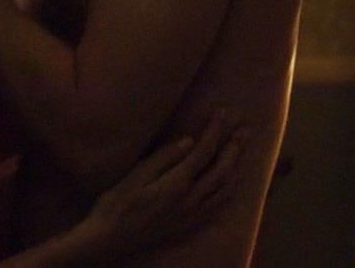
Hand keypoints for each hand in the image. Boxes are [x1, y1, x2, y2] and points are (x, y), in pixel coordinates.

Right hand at [67, 111, 242, 260]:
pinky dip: (229, 193)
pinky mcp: (189, 227)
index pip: (203, 152)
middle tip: (244, 130)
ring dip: (237, 168)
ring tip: (241, 153)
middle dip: (235, 147)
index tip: (222, 112)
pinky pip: (218, 208)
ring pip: (225, 191)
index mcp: (177, 184)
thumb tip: (189, 141)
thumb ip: (164, 158)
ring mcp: (192, 217)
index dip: (215, 130)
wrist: (110, 241)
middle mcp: (191, 201)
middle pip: (222, 171)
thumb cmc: (116, 205)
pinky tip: (230, 187)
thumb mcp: (135, 176)